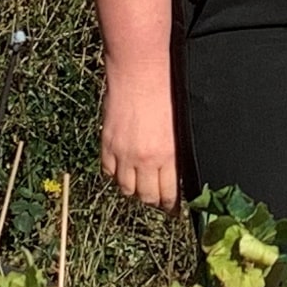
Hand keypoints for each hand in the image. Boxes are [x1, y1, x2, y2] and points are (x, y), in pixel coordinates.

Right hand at [100, 65, 179, 208]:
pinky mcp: (107, 143)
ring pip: (125, 187)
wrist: (139, 75)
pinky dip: (115, 175)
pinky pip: (109, 171)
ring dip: (134, 192)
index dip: (171, 206)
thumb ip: (176, 154)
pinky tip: (122, 172)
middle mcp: (144, 159)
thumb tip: (177, 174)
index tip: (174, 210)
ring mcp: (123, 152)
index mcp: (169, 156)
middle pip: (146, 195)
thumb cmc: (167, 96)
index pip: (168, 193)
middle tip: (158, 203)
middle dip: (153, 202)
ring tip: (140, 190)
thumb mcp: (180, 129)